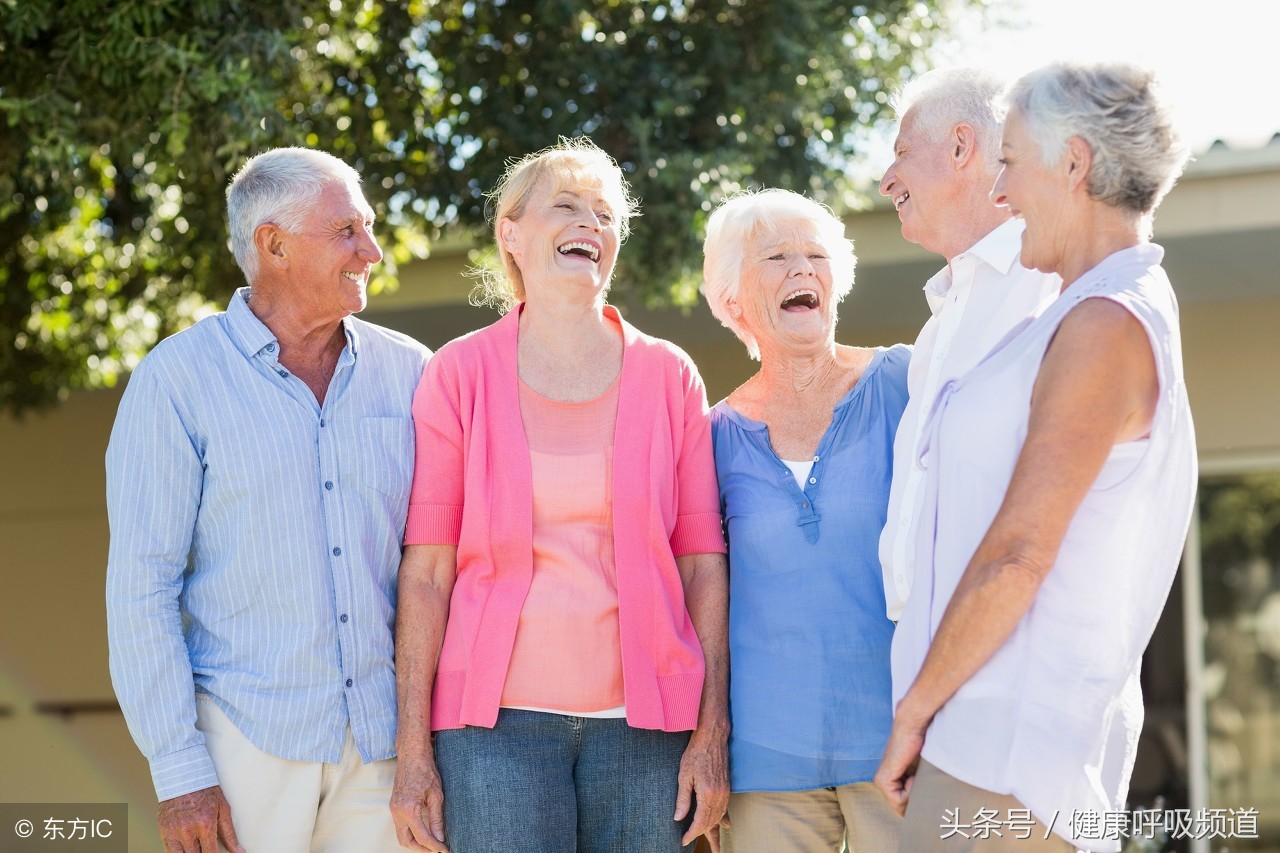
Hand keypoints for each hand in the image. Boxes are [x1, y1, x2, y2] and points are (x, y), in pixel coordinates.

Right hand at [157, 786, 243, 852]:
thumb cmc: (205, 791)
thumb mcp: (222, 809)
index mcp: (205, 824)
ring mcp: (173, 832)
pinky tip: (186, 849)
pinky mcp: (163, 831)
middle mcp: (187, 830)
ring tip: (198, 848)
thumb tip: (239, 852)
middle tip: (207, 848)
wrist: (183, 777)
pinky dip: (178, 852)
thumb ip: (229, 834)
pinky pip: (168, 851)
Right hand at [390, 752, 448, 851]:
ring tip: (431, 843)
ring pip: (401, 835)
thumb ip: (437, 819)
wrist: (412, 755)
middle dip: (421, 849)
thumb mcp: (436, 795)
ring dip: (414, 842)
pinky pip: (400, 826)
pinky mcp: (393, 806)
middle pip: (406, 841)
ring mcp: (393, 809)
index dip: (434, 846)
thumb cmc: (426, 770)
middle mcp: (397, 811)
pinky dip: (410, 832)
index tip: (444, 850)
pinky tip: (423, 831)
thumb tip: (440, 837)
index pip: (422, 836)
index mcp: (408, 809)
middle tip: (436, 849)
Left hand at [674, 725, 729, 847]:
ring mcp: (725, 792)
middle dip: (701, 834)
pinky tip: (723, 826)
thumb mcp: (684, 776)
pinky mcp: (727, 787)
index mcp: (708, 794)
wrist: (712, 737)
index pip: (700, 822)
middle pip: (711, 822)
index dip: (691, 833)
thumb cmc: (695, 753)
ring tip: (707, 839)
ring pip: (719, 817)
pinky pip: (725, 809)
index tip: (683, 840)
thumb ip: (682, 799)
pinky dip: (722, 819)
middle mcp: (719, 795)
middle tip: (689, 840)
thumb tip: (678, 818)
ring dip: (712, 829)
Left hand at [873, 713, 927, 816]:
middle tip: (923, 783)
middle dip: (918, 803)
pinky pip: (900, 801)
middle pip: (904, 810)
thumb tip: (932, 812)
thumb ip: (922, 789)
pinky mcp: (882, 781)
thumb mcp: (924, 773)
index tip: (927, 787)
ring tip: (918, 776)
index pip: (906, 808)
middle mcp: (884, 783)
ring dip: (916, 795)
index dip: (920, 804)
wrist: (914, 727)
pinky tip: (912, 775)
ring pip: (903, 807)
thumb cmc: (925, 746)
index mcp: (893, 781)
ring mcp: (881, 783)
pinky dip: (911, 791)